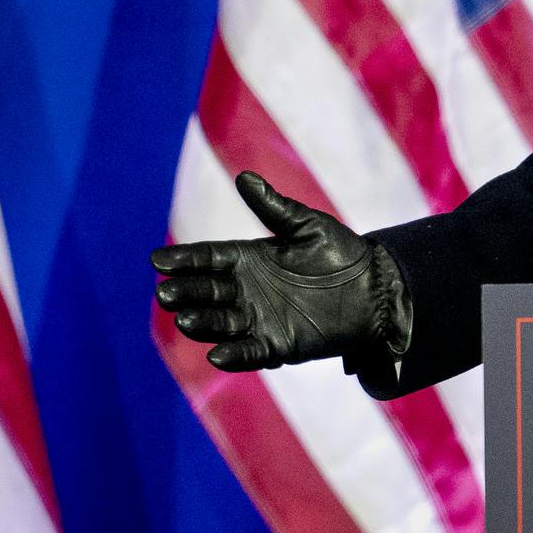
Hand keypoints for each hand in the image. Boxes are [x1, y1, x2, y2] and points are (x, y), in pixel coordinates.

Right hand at [151, 172, 396, 372]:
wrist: (375, 290)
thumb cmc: (341, 253)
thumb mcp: (307, 226)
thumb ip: (275, 208)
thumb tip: (243, 177)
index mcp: (248, 259)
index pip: (208, 258)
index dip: (184, 260)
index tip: (157, 260)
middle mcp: (246, 290)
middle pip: (207, 291)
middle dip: (185, 292)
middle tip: (166, 292)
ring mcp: (259, 319)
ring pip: (221, 323)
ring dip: (202, 323)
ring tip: (185, 319)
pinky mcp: (278, 346)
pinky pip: (250, 352)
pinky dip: (233, 355)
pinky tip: (217, 354)